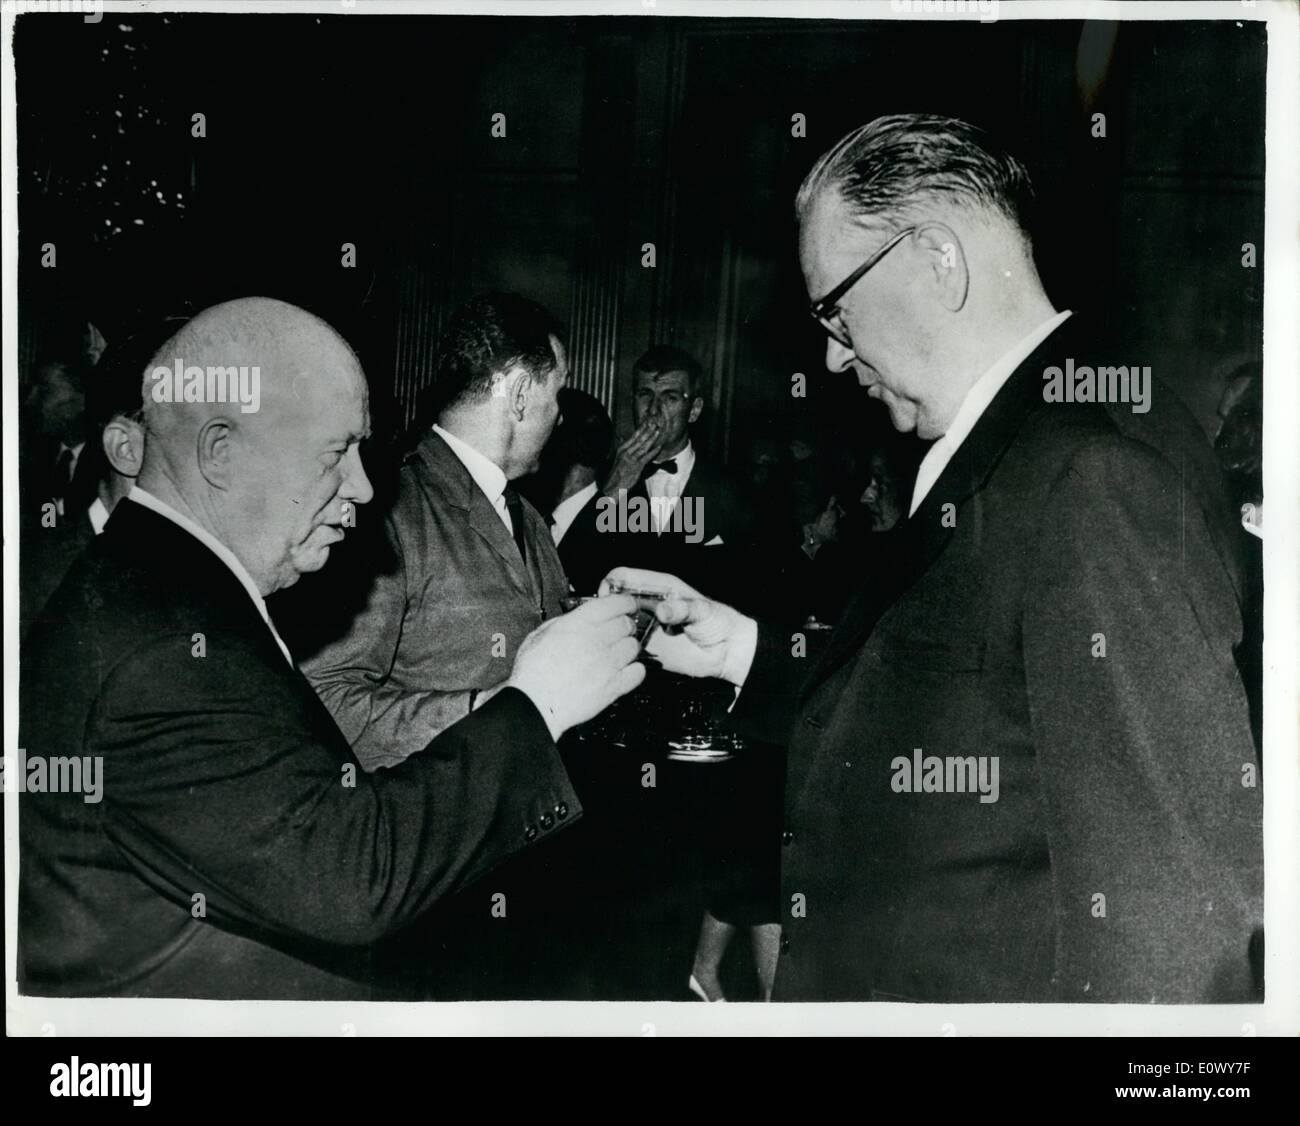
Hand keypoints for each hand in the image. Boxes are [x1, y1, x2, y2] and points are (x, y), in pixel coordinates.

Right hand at [506, 594, 645, 739]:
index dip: (626, 603)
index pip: (616, 603)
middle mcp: (596, 640)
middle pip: (627, 625)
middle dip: (625, 625)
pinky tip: (625, 671)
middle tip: (619, 631)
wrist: (534, 705)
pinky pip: (638, 673)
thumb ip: (564, 622)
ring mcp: (607, 663)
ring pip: (634, 647)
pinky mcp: (613, 686)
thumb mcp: (540, 634)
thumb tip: (579, 617)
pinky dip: (635, 670)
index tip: (628, 605)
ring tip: (618, 653)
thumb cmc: (532, 672)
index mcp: (579, 623)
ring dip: (628, 647)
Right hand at [598, 567, 757, 686]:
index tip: (608, 598)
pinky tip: (625, 654)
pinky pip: (626, 647)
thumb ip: (683, 609)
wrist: (726, 651)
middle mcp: (647, 606)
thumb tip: (663, 611)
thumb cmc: (718, 621)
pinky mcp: (647, 647)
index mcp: (657, 588)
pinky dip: (622, 650)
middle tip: (612, 624)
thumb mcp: (703, 611)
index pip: (623, 577)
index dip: (611, 583)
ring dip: (612, 632)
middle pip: (614, 601)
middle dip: (607, 611)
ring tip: (617, 641)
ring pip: (616, 625)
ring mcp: (645, 626)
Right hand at [601, 416, 663, 495]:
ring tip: (657, 430)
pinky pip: (646, 457)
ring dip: (651, 438)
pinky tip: (659, 447)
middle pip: (639, 438)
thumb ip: (622, 447)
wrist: (613, 486)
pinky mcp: (636, 466)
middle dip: (647, 430)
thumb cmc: (616, 472)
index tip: (647, 421)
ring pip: (643, 446)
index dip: (641, 428)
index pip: (633, 436)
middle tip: (654, 422)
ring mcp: (631, 459)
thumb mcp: (617, 457)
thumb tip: (621, 436)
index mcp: (621, 448)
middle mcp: (626, 452)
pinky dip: (653, 452)